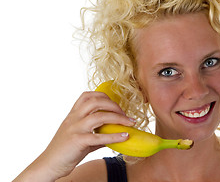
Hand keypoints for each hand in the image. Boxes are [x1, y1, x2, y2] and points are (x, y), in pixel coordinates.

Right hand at [14, 91, 134, 181]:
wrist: (49, 164)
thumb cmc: (65, 151)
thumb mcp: (80, 136)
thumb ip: (97, 132)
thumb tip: (116, 133)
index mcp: (73, 114)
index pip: (87, 96)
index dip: (104, 96)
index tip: (116, 104)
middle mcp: (73, 118)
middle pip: (95, 101)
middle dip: (114, 105)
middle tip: (125, 114)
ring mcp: (75, 128)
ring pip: (99, 116)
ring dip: (118, 118)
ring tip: (129, 122)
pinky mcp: (77, 141)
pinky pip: (99, 137)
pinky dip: (114, 136)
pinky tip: (124, 136)